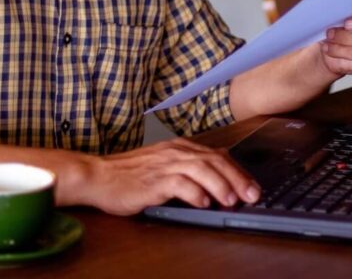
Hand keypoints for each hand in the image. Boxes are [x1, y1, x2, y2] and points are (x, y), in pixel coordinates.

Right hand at [83, 138, 260, 214]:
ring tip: (232, 200)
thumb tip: (217, 182)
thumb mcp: (162, 166)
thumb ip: (187, 170)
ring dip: (220, 184)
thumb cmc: (129, 175)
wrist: (99, 176)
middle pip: (213, 160)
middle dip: (237, 177)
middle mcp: (174, 152)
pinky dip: (194, 193)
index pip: (216, 155)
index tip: (252, 186)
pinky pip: (179, 183)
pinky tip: (203, 203)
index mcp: (179, 148)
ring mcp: (163, 165)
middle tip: (252, 195)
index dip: (237, 170)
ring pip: (200, 168)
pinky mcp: (152, 180)